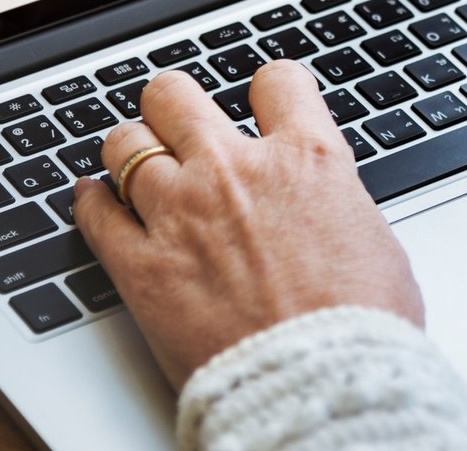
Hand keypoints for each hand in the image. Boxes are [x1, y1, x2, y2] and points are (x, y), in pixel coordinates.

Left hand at [73, 60, 422, 387]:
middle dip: (174, 105)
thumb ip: (337, 204)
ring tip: (135, 163)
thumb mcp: (374, 241)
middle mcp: (236, 171)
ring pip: (125, 144)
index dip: (269, 89)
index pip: (277, 80)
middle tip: (178, 123)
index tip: (263, 104)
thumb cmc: (361, 327)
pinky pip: (95, 213)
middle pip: (174, 95)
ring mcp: (182, 213)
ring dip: (130, 151)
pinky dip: (92, 202)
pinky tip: (96, 199)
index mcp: (306, 159)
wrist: (324, 387)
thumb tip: (326, 208)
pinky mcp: (142, 268)